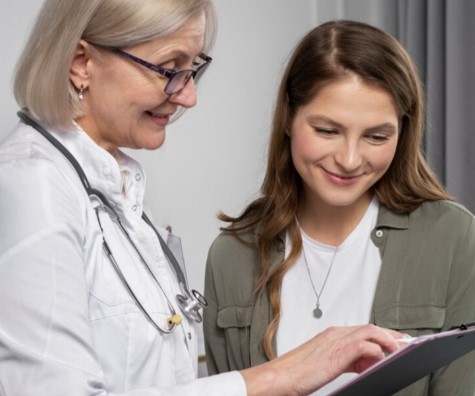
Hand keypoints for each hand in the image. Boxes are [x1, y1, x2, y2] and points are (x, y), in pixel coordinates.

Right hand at [241, 324, 400, 395]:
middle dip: (389, 334)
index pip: (362, 329)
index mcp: (331, 334)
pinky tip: (381, 360)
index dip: (381, 334)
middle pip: (370, 327)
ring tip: (399, 350)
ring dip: (387, 340)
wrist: (281, 376)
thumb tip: (363, 364)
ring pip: (370, 331)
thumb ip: (345, 360)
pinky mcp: (338, 352)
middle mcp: (335, 333)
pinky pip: (365, 345)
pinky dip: (377, 351)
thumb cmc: (298, 372)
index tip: (394, 340)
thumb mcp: (325, 363)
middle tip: (404, 342)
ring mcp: (336, 340)